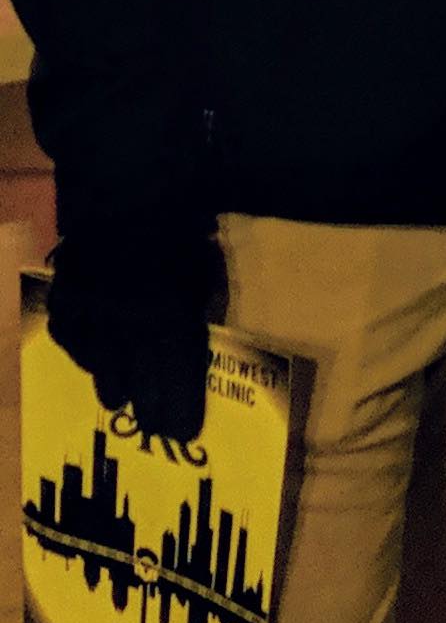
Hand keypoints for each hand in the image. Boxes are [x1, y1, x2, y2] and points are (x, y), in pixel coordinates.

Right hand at [46, 233, 217, 444]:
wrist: (128, 189)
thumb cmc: (180, 226)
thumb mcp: (203, 269)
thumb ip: (197, 309)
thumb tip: (191, 344)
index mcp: (169, 318)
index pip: (175, 378)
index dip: (179, 409)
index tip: (183, 434)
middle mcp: (128, 327)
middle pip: (138, 382)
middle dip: (149, 410)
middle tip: (154, 431)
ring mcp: (92, 315)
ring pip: (101, 367)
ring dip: (113, 386)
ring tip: (118, 401)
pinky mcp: (65, 299)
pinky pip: (70, 337)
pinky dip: (81, 352)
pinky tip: (90, 361)